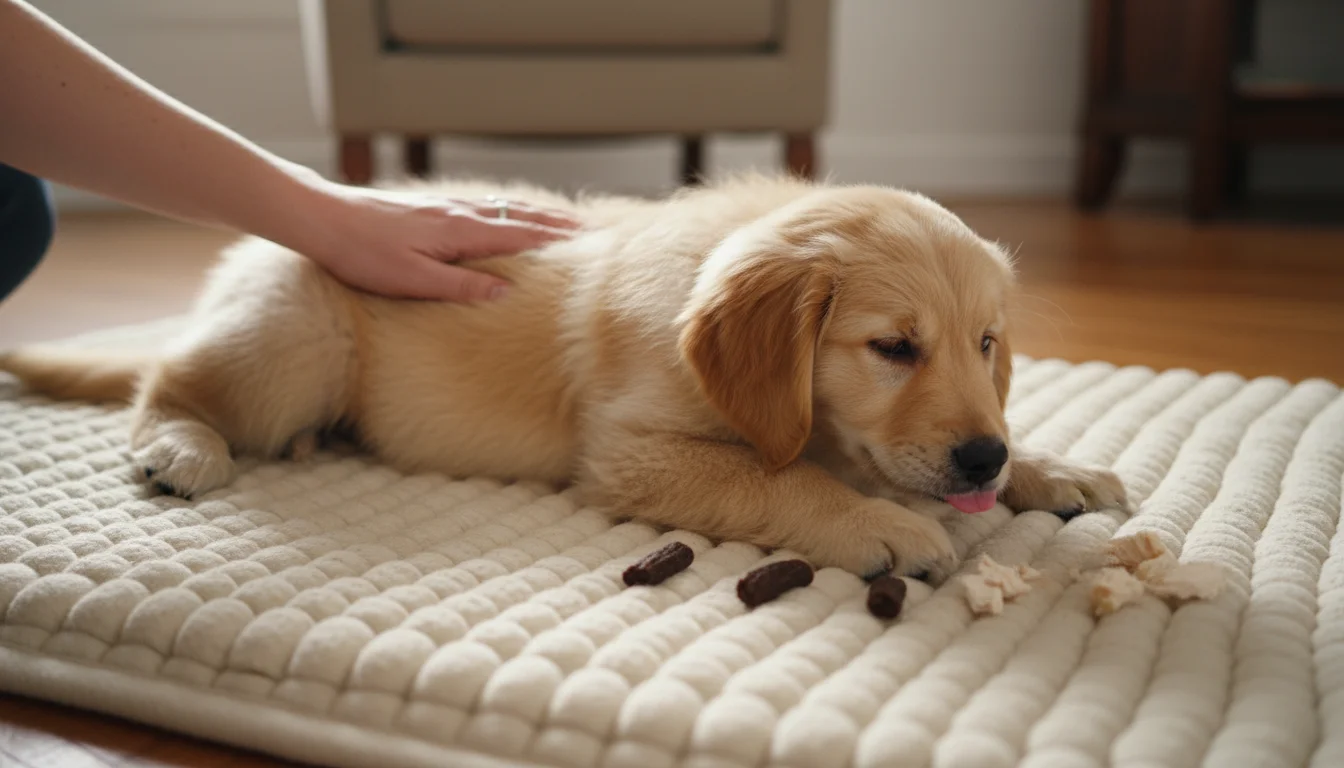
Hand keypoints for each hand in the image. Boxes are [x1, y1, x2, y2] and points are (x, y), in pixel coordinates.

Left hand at [287, 181, 580, 301]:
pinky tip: (510, 213)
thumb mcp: (412, 280)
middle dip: (559, 224)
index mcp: (460, 231)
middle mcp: (459, 213)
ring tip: (565, 221)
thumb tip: (506, 291)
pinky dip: (511, 210)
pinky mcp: (431, 209)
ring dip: (539, 215)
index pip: (521, 235)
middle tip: (594, 230)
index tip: (592, 244)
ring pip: (504, 208)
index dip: (558, 240)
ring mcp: (446, 208)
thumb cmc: (363, 255)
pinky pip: (486, 207)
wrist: (323, 219)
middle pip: (520, 216)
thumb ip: (460, 285)